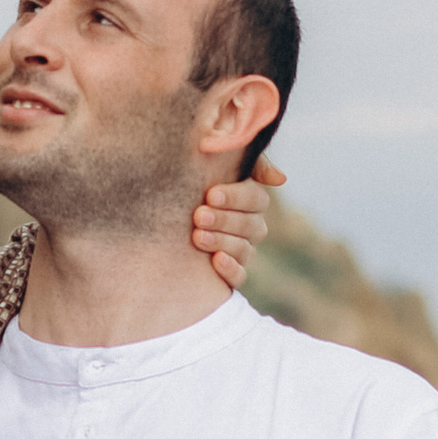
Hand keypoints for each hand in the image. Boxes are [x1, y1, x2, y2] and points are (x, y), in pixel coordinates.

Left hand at [190, 158, 282, 288]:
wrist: (157, 208)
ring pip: (244, 249)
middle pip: (252, 225)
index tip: (210, 194)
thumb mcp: (212, 163)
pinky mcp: (229, 273)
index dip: (235, 198)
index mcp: (249, 199)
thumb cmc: (190, 179)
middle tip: (199, 215)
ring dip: (222, 242)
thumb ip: (248, 164)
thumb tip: (280, 179)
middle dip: (224, 220)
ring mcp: (241, 250)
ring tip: (197, 236)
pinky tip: (215, 260)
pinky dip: (230, 269)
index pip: (256, 199)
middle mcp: (250, 226)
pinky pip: (239, 276)